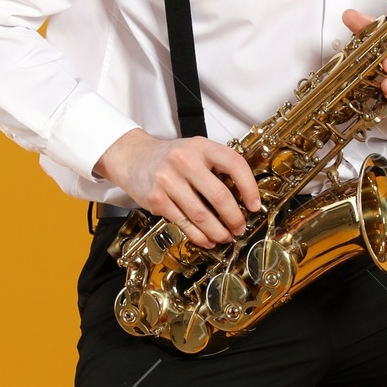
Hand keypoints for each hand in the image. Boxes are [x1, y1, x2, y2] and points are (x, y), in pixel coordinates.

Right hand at [94, 129, 261, 246]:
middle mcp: (184, 161)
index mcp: (200, 146)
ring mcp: (168, 180)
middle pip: (220, 196)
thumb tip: (243, 198)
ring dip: (218, 231)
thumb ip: (216, 167)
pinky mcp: (156, 199)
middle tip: (240, 227)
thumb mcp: (195, 150)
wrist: (132, 157)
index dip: (249, 187)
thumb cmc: (169, 157)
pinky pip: (183, 223)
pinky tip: (207, 240)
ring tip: (225, 236)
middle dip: (234, 218)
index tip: (254, 205)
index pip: (234, 164)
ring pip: (202, 215)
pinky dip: (199, 236)